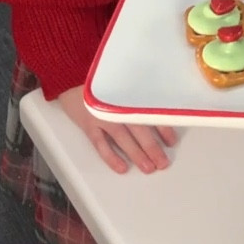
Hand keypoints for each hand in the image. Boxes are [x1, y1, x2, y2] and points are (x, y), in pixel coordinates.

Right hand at [56, 84, 176, 175]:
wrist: (71, 76)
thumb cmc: (102, 81)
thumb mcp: (123, 81)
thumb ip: (138, 94)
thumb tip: (161, 110)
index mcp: (128, 92)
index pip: (149, 112)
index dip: (162, 127)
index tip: (172, 141)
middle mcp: (116, 105)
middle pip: (139, 128)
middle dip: (152, 147)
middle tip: (163, 163)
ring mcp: (101, 116)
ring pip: (122, 138)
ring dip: (136, 154)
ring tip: (149, 168)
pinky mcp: (88, 125)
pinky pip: (100, 144)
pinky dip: (111, 157)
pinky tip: (122, 167)